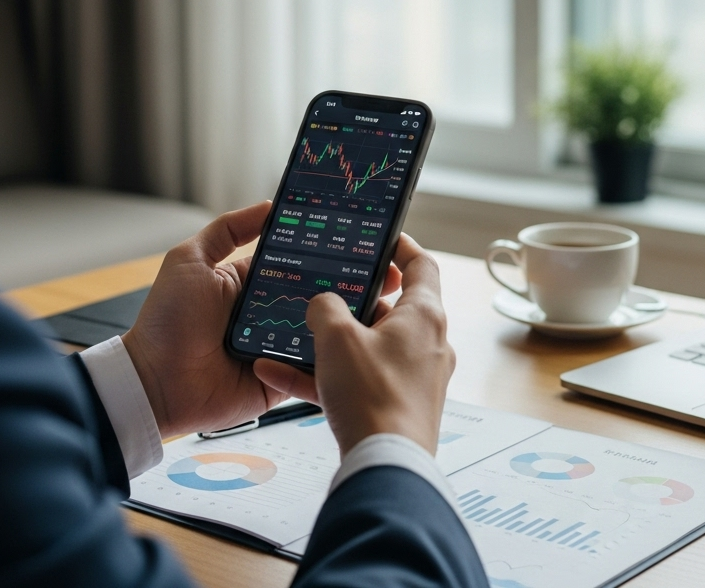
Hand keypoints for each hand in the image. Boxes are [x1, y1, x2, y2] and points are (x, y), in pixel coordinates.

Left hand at [121, 201, 404, 438]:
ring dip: (350, 320)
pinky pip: (314, 368)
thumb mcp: (190, 260)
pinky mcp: (282, 380)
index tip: (358, 239)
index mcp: (251, 282)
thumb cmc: (167, 321)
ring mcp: (278, 348)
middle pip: (318, 295)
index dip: (325, 251)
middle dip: (351, 284)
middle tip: (389, 273)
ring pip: (323, 330)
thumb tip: (269, 206)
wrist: (154, 384)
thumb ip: (227, 229)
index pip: (297, 262)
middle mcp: (269, 313)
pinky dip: (335, 359)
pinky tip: (361, 342)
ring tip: (387, 305)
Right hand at [253, 233, 453, 455]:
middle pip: (389, 308)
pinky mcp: (396, 407)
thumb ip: (325, 308)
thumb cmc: (373, 397)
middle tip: (323, 290)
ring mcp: (413, 378)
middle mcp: (426, 344)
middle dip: (351, 301)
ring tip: (293, 335)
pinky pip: (355, 381)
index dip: (401, 246)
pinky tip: (278, 373)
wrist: (385, 466)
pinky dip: (323, 375)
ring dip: (329, 342)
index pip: (421, 265)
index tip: (382, 238)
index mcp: (424, 315)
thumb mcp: (337, 337)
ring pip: (366, 347)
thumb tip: (322, 305)